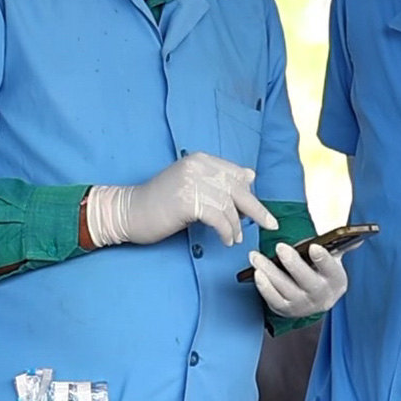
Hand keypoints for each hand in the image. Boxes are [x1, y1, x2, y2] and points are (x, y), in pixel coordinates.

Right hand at [85, 153, 277, 247]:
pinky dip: (226, 231)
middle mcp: (198, 166)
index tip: (261, 210)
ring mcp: (192, 182)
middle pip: (237, 188)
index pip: (235, 174)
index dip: (249, 192)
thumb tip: (250, 175)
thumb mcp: (190, 184)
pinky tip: (226, 240)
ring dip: (235, 226)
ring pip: (229, 206)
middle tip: (271, 224)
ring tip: (235, 239)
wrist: (129, 211)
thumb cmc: (160, 202)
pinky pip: (218, 218)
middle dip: (256, 208)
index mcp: (200, 160)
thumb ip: (217, 179)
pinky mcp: (188, 200)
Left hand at [249, 242, 349, 318]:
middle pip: (307, 281)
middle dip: (293, 264)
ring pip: (286, 289)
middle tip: (280, 247)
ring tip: (257, 257)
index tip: (314, 247)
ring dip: (270, 272)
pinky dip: (264, 287)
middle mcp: (321, 296)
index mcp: (336, 281)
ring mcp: (303, 305)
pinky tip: (257, 273)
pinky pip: (274, 300)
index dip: (323, 260)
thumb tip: (358, 237)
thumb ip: (342, 247)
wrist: (316, 300)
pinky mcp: (286, 310)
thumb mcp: (334, 261)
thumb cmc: (323, 274)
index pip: (331, 270)